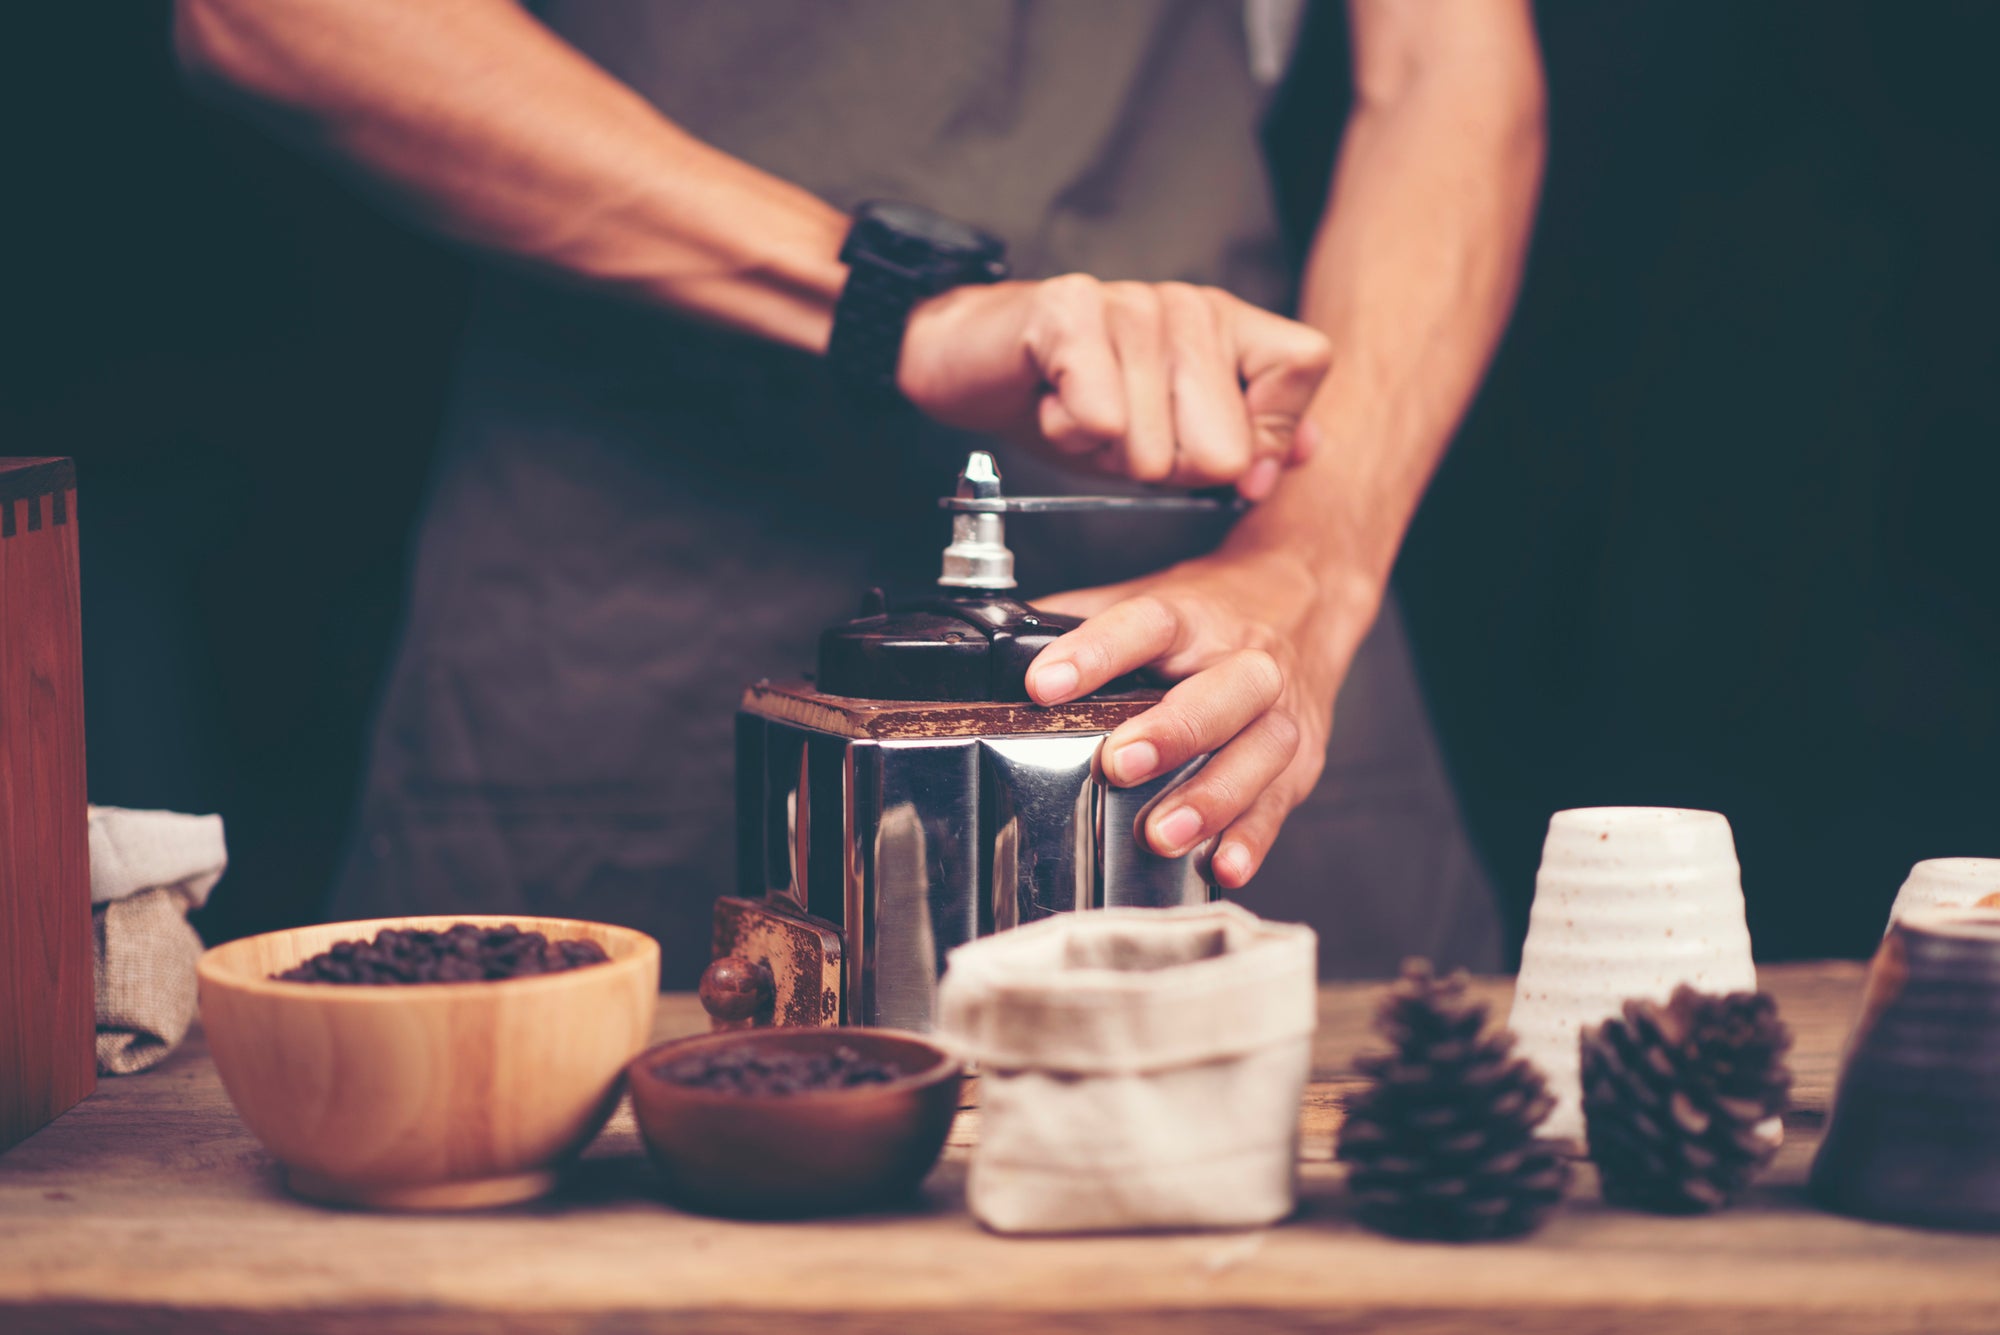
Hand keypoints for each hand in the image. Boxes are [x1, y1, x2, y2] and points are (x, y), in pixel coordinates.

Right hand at [897, 277, 1331, 499]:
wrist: (972, 359)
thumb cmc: (1073, 395)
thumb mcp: (1171, 431)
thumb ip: (1252, 438)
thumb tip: (1307, 454)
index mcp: (1228, 324)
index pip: (1304, 366)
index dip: (1262, 437)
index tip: (1209, 452)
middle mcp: (1190, 304)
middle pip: (1226, 446)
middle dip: (1164, 467)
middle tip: (1120, 431)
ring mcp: (1133, 301)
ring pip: (1156, 448)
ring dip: (1106, 454)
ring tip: (1081, 414)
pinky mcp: (1071, 310)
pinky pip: (1099, 419)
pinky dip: (1068, 434)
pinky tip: (1053, 401)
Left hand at [1025, 548, 1370, 889]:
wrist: (1303, 600)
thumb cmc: (1211, 616)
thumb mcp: (1148, 599)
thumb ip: (1076, 621)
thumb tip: (993, 646)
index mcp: (1195, 617)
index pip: (1147, 622)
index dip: (1096, 651)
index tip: (1045, 684)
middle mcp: (1246, 661)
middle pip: (1223, 691)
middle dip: (1173, 731)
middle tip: (1119, 764)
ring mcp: (1281, 712)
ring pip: (1260, 751)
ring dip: (1213, 797)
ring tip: (1162, 834)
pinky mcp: (1300, 762)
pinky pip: (1280, 802)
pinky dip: (1254, 838)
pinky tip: (1224, 866)